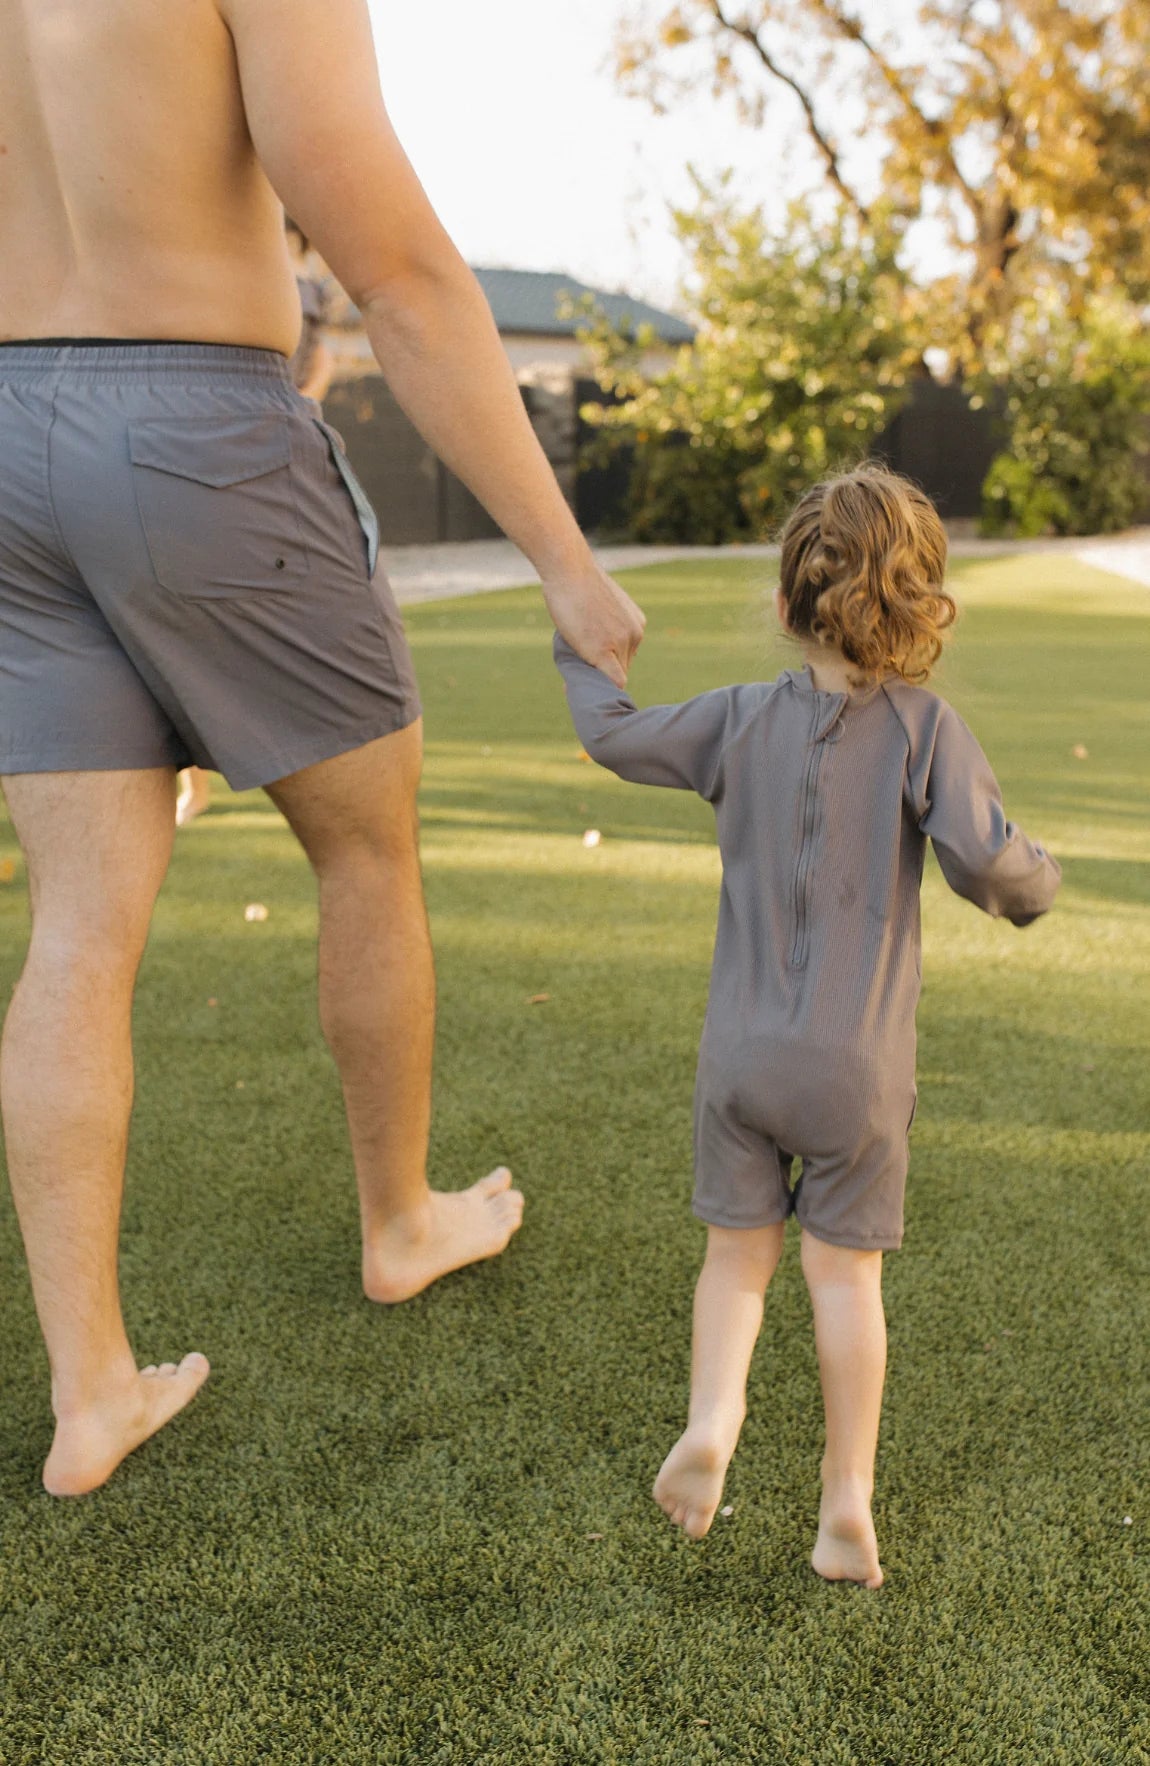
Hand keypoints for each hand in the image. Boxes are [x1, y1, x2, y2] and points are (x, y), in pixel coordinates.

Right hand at [541, 562, 645, 686]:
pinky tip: (571, 687)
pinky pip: (611, 682)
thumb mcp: (601, 605)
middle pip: (621, 668)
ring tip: (573, 678)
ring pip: (614, 677)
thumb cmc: (577, 583)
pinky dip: (595, 688)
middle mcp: (635, 635)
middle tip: (577, 676)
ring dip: (596, 681)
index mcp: (636, 624)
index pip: (626, 656)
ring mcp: (622, 643)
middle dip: (602, 674)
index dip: (609, 665)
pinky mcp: (603, 651)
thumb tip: (593, 641)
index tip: (590, 668)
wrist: (569, 570)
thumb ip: (605, 625)